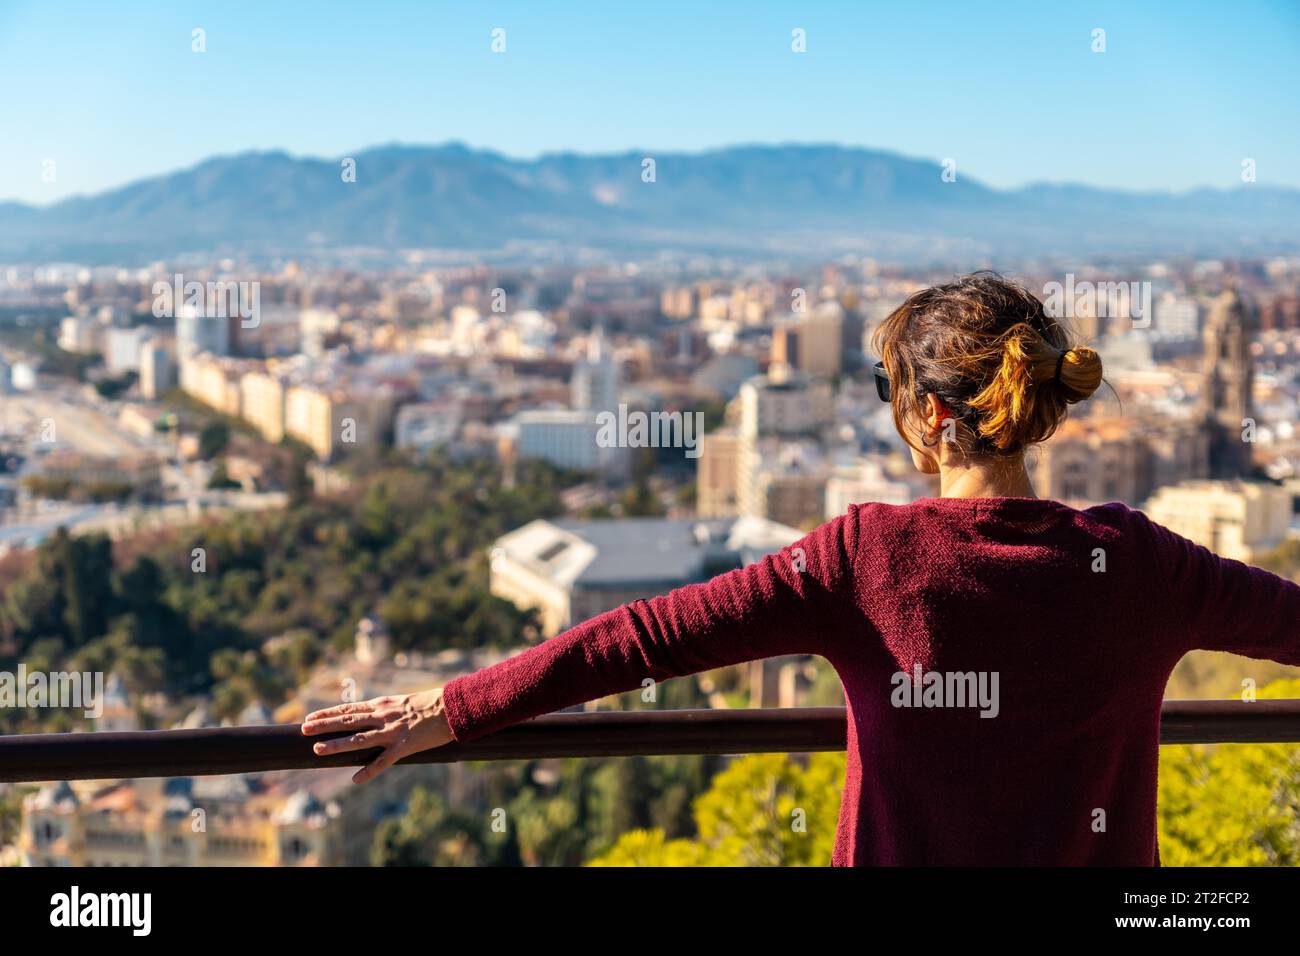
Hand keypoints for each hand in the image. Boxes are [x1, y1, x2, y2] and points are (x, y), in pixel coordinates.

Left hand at [300, 688, 453, 783]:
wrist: (452, 707)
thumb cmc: (431, 703)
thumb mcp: (403, 701)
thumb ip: (386, 708)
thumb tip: (372, 711)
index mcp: (382, 705)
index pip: (349, 708)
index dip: (328, 713)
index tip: (310, 716)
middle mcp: (383, 717)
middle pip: (348, 721)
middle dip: (324, 725)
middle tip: (303, 729)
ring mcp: (392, 732)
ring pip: (359, 740)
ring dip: (337, 745)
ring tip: (317, 750)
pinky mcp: (404, 746)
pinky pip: (383, 761)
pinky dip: (369, 771)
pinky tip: (356, 779)